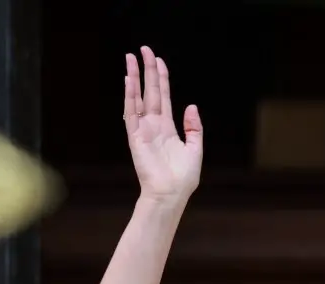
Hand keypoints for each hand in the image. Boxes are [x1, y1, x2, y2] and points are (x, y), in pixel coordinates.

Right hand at [123, 46, 201, 202]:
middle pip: (150, 91)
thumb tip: (191, 106)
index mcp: (168, 127)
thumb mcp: (195, 149)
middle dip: (148, 70)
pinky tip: (129, 80)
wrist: (171, 193)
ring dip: (135, 77)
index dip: (162, 78)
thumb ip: (194, 128)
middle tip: (144, 49)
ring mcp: (143, 129)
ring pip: (138, 97)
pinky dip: (129, 96)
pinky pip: (131, 112)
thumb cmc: (183, 177)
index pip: (164, 97)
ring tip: (131, 57)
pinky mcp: (135, 136)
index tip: (159, 60)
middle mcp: (153, 125)